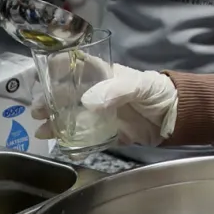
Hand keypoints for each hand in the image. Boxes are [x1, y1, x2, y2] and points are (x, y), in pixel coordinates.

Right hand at [30, 61, 177, 145]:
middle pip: (68, 95)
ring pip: (73, 118)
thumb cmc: (158, 92)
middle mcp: (99, 94)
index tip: (41, 76)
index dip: (58, 69)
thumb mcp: (139, 85)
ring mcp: (102, 114)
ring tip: (42, 131)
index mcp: (104, 76)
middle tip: (36, 110)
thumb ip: (115, 91)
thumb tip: (87, 102)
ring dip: (56, 123)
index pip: (76, 67)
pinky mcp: (109, 133)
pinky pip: (87, 138)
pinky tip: (61, 146)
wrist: (177, 117)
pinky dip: (73, 143)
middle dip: (49, 101)